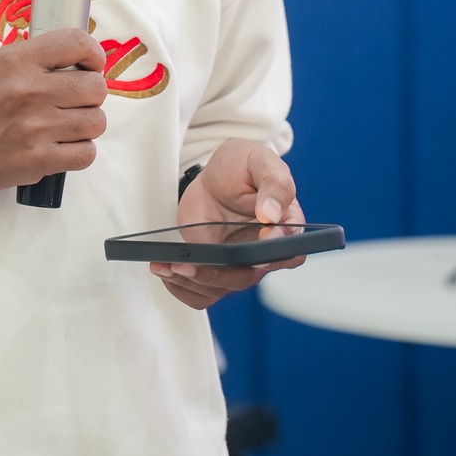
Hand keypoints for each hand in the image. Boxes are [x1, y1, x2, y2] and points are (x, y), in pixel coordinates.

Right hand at [0, 29, 108, 196]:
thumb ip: (32, 59)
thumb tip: (75, 58)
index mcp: (16, 61)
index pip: (77, 42)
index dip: (93, 53)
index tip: (91, 64)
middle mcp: (29, 91)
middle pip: (95, 86)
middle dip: (90, 92)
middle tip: (75, 99)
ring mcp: (35, 128)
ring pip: (95, 121)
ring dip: (87, 123)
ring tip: (68, 124)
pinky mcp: (37, 161)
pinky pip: (86, 154)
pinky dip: (80, 150)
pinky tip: (63, 145)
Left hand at [152, 139, 303, 311]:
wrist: (214, 176)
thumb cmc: (242, 166)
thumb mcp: (261, 161)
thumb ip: (275, 184)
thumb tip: (272, 214)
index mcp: (284, 227)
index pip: (289, 252)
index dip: (273, 253)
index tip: (249, 243)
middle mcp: (263, 253)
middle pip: (248, 277)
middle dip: (217, 274)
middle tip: (189, 263)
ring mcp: (238, 264)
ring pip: (223, 288)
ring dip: (194, 281)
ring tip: (169, 265)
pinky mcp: (215, 269)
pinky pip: (202, 293)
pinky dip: (182, 288)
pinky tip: (166, 270)